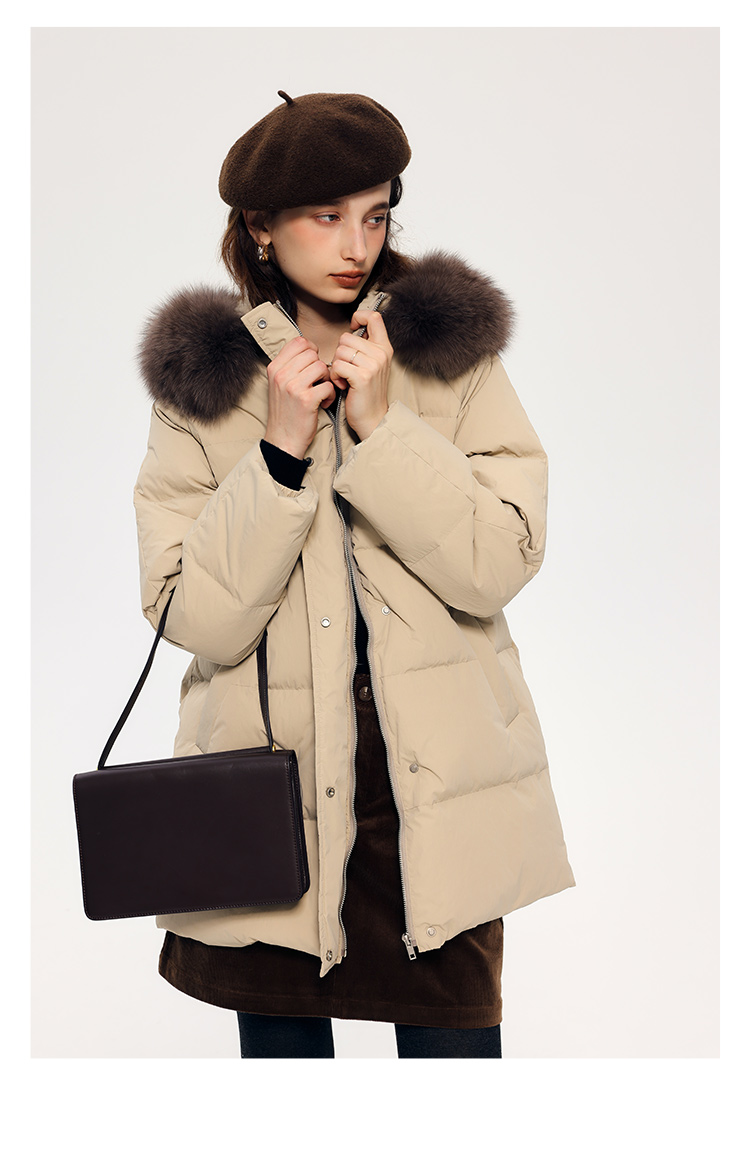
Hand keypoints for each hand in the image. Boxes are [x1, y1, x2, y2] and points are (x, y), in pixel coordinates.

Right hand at [265, 335, 334, 457]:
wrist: (283, 440)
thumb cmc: (285, 412)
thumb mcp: (279, 384)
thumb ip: (290, 365)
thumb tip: (309, 348)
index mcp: (274, 368)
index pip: (298, 342)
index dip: (311, 350)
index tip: (313, 364)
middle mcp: (281, 375)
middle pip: (312, 354)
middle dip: (320, 367)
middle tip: (318, 382)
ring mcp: (293, 387)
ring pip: (322, 367)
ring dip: (327, 380)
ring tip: (322, 392)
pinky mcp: (306, 400)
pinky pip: (328, 386)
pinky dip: (330, 395)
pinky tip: (324, 403)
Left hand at [330, 310, 391, 439]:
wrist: (373, 418)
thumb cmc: (366, 392)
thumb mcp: (372, 364)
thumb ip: (366, 346)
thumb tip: (353, 328)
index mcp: (384, 347)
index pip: (373, 317)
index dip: (358, 317)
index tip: (352, 330)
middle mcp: (381, 354)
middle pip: (346, 337)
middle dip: (340, 353)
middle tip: (347, 369)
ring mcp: (373, 365)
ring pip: (340, 351)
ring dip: (336, 366)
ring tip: (345, 378)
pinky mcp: (362, 377)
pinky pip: (337, 365)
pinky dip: (335, 376)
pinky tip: (342, 384)